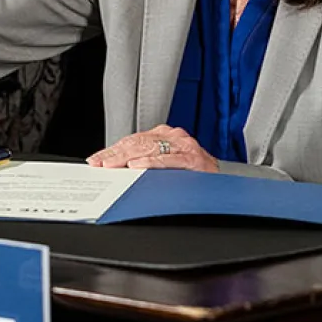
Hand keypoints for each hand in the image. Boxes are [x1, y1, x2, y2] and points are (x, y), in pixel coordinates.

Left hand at [86, 125, 218, 172]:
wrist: (225, 184)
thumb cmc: (194, 176)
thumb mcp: (167, 164)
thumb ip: (146, 161)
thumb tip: (116, 168)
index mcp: (166, 136)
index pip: (133, 141)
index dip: (113, 150)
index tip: (96, 160)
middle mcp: (175, 138)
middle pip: (139, 143)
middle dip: (117, 154)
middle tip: (100, 163)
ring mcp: (185, 147)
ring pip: (151, 149)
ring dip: (129, 157)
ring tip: (113, 165)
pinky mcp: (194, 159)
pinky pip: (169, 160)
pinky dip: (152, 163)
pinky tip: (138, 167)